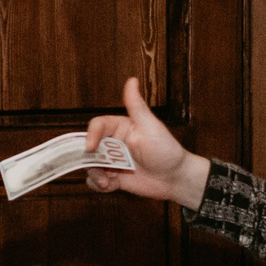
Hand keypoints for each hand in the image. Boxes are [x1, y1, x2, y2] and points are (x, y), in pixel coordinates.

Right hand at [83, 78, 210, 208]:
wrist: (176, 179)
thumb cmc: (167, 150)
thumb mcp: (151, 126)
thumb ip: (136, 105)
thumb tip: (131, 80)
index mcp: (120, 127)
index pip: (98, 126)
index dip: (91, 135)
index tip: (91, 147)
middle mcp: (114, 144)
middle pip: (89, 147)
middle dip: (89, 158)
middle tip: (96, 167)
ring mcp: (113, 161)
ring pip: (90, 165)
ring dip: (94, 174)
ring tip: (106, 182)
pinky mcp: (114, 178)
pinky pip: (96, 180)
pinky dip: (98, 184)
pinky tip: (109, 186)